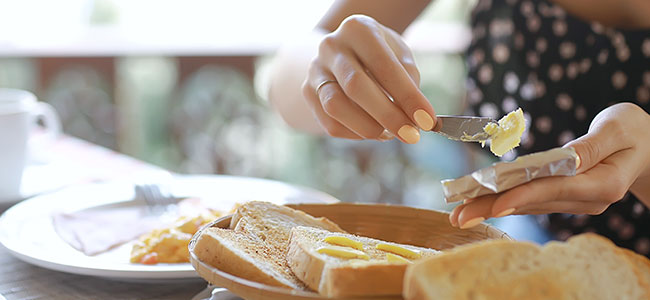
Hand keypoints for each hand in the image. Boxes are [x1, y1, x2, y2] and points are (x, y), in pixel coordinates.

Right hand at [302, 15, 435, 143]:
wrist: (345, 52)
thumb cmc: (380, 54)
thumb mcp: (399, 54)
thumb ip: (408, 78)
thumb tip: (415, 115)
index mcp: (358, 29)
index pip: (383, 66)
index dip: (407, 96)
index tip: (427, 120)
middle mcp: (331, 47)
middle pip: (356, 87)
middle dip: (388, 116)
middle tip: (411, 135)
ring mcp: (315, 70)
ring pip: (336, 107)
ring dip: (368, 128)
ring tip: (391, 134)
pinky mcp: (307, 93)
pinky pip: (329, 122)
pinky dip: (355, 134)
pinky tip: (373, 131)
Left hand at [449, 103, 649, 228]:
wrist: (648, 148)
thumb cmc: (634, 132)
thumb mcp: (618, 128)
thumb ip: (591, 145)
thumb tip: (563, 159)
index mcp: (604, 184)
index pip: (555, 190)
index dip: (523, 195)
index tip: (494, 203)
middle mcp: (588, 200)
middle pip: (533, 202)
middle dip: (493, 207)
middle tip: (458, 215)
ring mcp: (577, 202)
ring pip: (528, 204)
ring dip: (493, 206)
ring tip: (460, 211)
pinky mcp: (567, 198)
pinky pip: (532, 200)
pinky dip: (506, 200)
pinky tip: (481, 203)